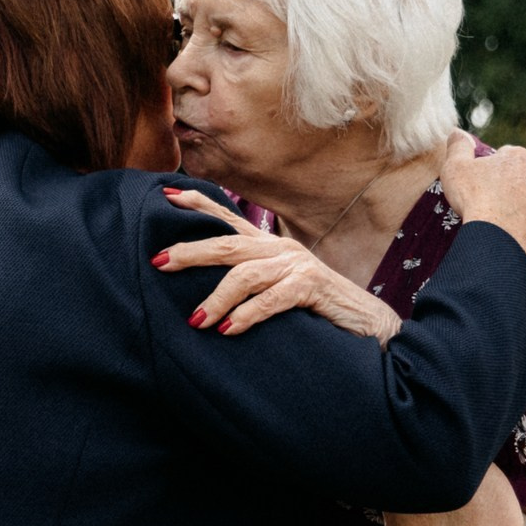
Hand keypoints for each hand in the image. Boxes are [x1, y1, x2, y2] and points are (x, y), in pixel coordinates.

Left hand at [155, 189, 401, 341]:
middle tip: (157, 262)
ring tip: (195, 320)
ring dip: (216, 298)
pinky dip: (247, 314)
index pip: (228, 218)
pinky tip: (229, 329)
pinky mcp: (311, 287)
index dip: (197, 204)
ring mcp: (297, 266)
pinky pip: (272, 298)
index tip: (165, 196)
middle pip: (226, 245)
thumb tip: (202, 292)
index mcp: (269, 247)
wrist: (367, 325)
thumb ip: (249, 281)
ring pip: (244, 274)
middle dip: (189, 252)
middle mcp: (280, 249)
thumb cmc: (316, 308)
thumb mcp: (277, 288)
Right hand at [436, 132, 525, 256]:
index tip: (489, 183)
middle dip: (524, 181)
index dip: (498, 168)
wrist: (498, 234)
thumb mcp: (454, 169)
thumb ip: (458, 147)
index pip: (510, 155)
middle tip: (506, 200)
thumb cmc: (475, 200)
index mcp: (517, 156)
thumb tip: (456, 131)